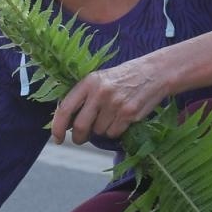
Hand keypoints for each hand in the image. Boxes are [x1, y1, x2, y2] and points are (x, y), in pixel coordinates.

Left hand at [50, 56, 170, 144]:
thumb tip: (66, 123)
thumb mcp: (100, 80)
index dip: (57, 127)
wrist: (155, 72)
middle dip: (78, 137)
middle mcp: (100, 92)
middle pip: (81, 126)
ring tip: (110, 117)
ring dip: (101, 131)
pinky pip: (113, 133)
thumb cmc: (123, 78)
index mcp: (88, 82)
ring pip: (99, 131)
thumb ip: (83, 97)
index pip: (65, 108)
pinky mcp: (129, 113)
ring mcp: (115, 103)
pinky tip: (120, 119)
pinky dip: (114, 131)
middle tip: (80, 139)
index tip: (56, 138)